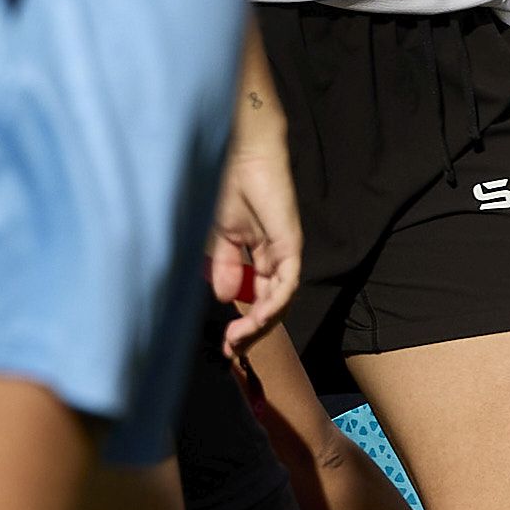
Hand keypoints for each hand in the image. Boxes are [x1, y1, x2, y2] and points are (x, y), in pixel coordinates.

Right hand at [207, 64, 300, 359]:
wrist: (238, 157)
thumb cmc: (228, 188)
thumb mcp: (220, 237)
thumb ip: (224, 268)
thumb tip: (225, 298)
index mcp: (259, 258)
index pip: (257, 300)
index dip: (243, 324)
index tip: (225, 345)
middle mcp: (276, 259)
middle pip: (270, 307)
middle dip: (251, 333)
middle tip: (231, 351)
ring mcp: (285, 253)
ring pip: (279, 301)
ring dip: (260, 325)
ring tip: (238, 341)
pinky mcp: (290, 245)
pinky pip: (286, 282)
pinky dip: (273, 302)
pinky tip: (257, 317)